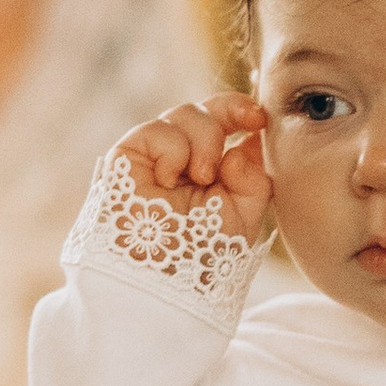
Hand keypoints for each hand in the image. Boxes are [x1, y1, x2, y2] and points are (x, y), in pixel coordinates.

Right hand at [117, 93, 271, 245]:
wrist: (163, 276)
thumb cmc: (201, 255)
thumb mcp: (243, 215)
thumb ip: (253, 178)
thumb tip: (250, 141)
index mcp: (209, 167)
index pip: (225, 121)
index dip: (241, 109)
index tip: (259, 118)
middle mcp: (181, 158)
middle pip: (205, 110)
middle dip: (224, 119)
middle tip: (225, 161)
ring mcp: (154, 156)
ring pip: (184, 113)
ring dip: (203, 140)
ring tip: (202, 177)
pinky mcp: (125, 157)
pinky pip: (156, 130)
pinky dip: (172, 151)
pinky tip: (168, 180)